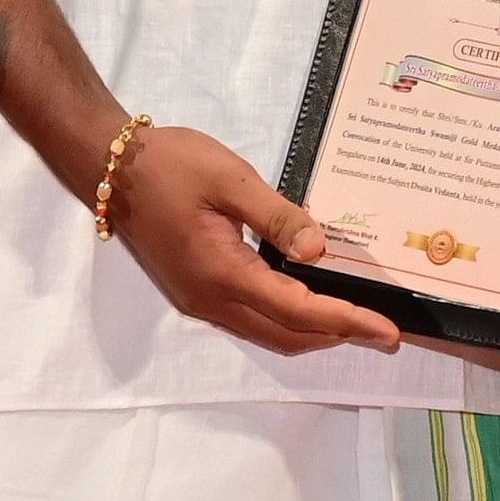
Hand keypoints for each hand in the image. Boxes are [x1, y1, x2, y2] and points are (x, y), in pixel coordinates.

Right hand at [110, 126, 403, 356]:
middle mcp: (211, 301)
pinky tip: (309, 300)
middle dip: (337, 335)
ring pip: (267, 332)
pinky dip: (287, 318)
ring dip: (312, 331)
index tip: (387, 331)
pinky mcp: (194, 291)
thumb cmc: (173, 165)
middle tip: (383, 331)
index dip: (346, 321)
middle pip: (285, 335)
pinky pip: (250, 318)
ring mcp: (199, 300)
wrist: (112, 168)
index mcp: (223, 275)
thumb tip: (319, 252)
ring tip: (355, 318)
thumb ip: (278, 217)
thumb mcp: (232, 180)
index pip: (298, 311)